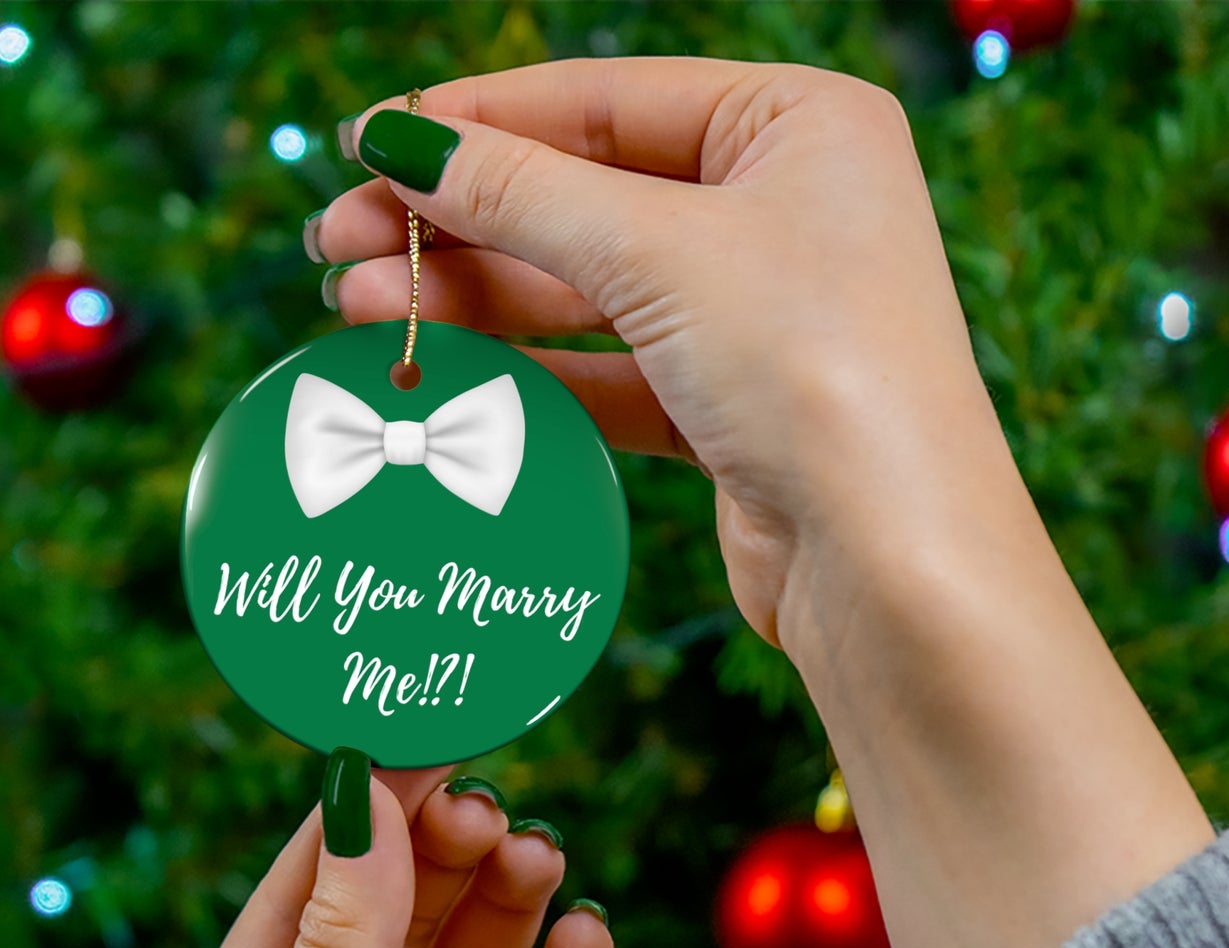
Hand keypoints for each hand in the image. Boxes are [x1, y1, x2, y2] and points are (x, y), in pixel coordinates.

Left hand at [154, 764, 613, 947]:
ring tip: (538, 855)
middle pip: (398, 924)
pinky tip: (587, 940)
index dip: (362, 814)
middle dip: (441, 858)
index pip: (306, 895)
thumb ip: (344, 945)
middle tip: (488, 805)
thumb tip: (365, 800)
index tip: (420, 736)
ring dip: (507, 909)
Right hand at [314, 60, 1213, 947]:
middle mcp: (785, 211)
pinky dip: (530, 371)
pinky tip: (443, 371)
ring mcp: (759, 316)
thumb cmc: (816, 372)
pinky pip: (610, 371)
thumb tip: (398, 144)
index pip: (606, 100)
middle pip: (587, 198)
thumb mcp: (659, 254)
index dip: (478, 122)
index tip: (367, 147)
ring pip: (589, 292)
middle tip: (336, 244)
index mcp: (799, 127)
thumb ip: (522, 194)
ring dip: (476, 299)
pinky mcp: (732, 410)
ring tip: (360, 309)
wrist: (892, 565)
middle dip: (460, 223)